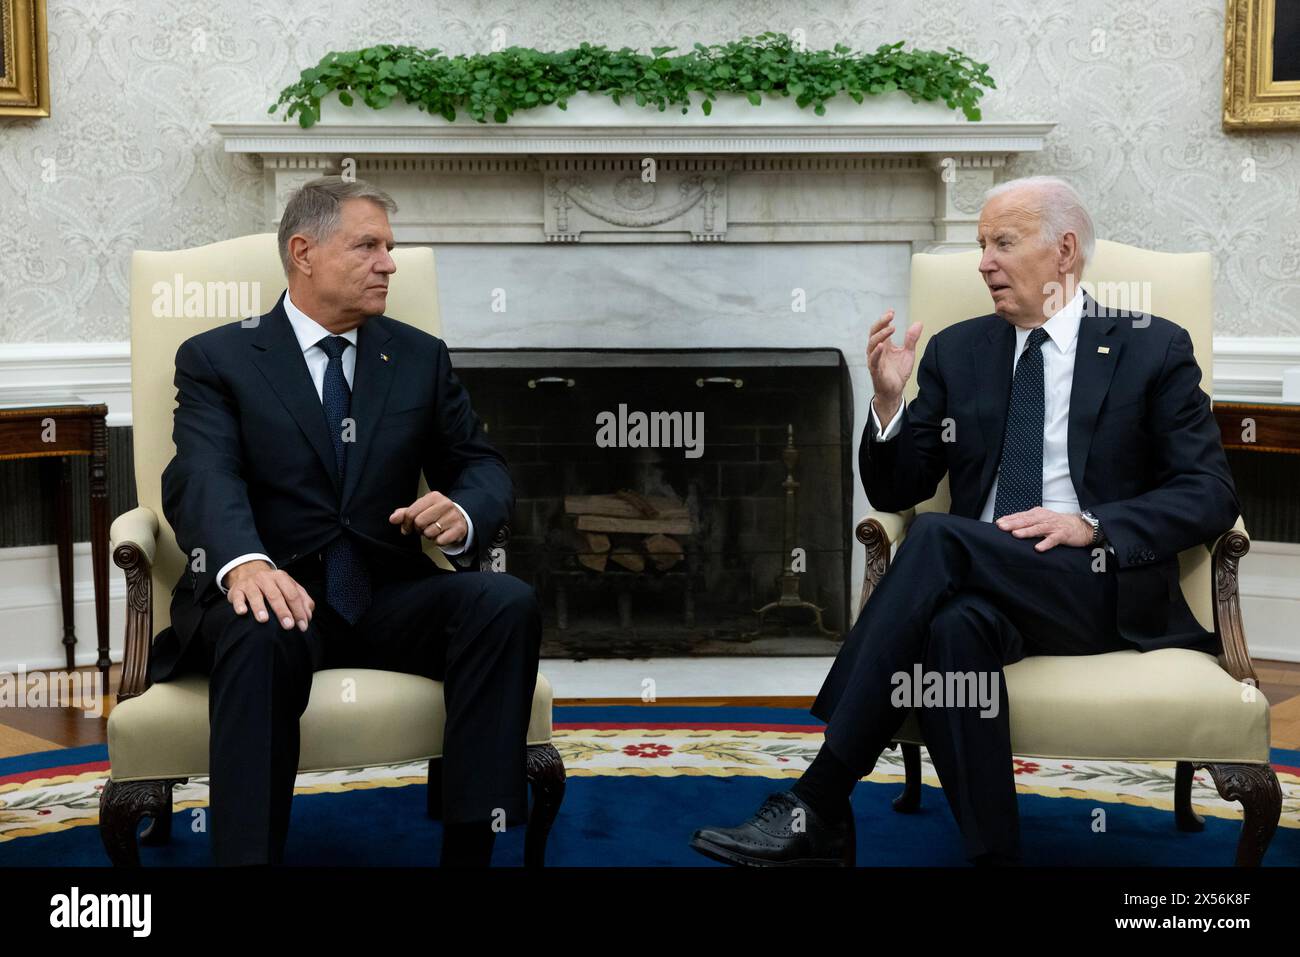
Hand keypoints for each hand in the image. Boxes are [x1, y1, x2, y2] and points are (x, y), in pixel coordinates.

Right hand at [225, 560, 313, 630]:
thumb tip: (308, 615)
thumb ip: (302, 599)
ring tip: (264, 620)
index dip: (299, 610)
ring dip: (260, 607)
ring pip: (255, 595)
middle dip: (283, 611)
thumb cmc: (272, 584)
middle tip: (288, 626)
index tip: (302, 626)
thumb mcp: (288, 586)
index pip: (293, 594)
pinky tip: (242, 612)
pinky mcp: (236, 589)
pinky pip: (237, 596)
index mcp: (282, 577)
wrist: (248, 571)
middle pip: (276, 595)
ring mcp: (250, 583)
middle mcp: (266, 578)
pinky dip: (239, 604)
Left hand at [389, 490, 467, 546]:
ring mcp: (453, 516)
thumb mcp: (421, 510)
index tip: (408, 527)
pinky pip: (440, 541)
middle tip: (423, 528)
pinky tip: (442, 534)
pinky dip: (438, 541)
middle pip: (419, 522)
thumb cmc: (436, 514)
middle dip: (418, 529)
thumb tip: (393, 519)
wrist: (459, 518)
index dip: (406, 523)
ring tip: (434, 530)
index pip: (411, 513)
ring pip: (429, 533)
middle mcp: (445, 504)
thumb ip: (405, 513)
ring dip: (429, 535)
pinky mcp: (459, 529)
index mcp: (433, 496)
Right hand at [866, 309, 922, 423]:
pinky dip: (876, 352)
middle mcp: (877, 351)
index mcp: (884, 345)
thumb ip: (911, 339)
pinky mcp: (876, 370)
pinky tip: (882, 345)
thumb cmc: (898, 372)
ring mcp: (875, 360)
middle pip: (874, 333)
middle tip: (890, 316)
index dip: (884, 319)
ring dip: (881, 335)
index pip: (881, 329)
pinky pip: (873, 360)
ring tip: (890, 328)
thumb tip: (918, 323)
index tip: (891, 311)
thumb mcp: (908, 353)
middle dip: (881, 323)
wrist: (895, 391)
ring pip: (872, 344)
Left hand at [995, 508, 1092, 551]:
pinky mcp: (1062, 535)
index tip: (998, 523)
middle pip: (1027, 520)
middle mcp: (1044, 518)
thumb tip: (1009, 525)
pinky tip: (1038, 548)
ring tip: (1016, 535)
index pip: (1021, 515)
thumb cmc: (1058, 523)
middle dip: (1013, 523)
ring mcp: (1053, 526)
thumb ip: (1028, 521)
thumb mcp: (1042, 519)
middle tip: (1001, 527)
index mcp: (1038, 513)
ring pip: (1038, 528)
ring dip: (1027, 531)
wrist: (1081, 526)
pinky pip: (1053, 539)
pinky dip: (1045, 543)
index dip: (1009, 519)